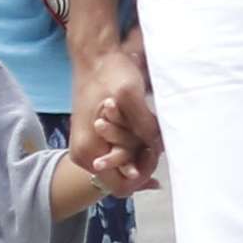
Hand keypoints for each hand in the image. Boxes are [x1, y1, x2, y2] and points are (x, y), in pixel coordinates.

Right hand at [68, 30, 162, 194]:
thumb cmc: (110, 73)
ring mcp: (87, 147)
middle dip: (142, 164)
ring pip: (122, 165)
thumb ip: (144, 126)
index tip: (156, 155)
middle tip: (156, 144)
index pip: (121, 186)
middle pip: (121, 178)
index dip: (143, 176)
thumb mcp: (130, 97)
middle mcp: (83, 155)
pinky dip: (132, 146)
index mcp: (88, 151)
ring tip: (150, 135)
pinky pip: (117, 152)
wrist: (94, 55)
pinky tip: (145, 134)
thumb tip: (158, 148)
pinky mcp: (94, 137)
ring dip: (138, 154)